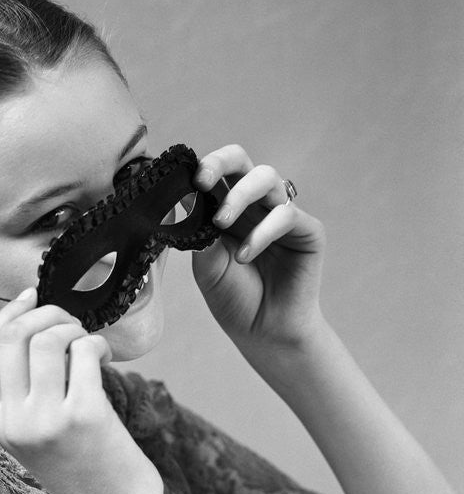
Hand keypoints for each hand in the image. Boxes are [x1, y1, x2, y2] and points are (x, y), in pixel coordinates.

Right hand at [0, 288, 162, 493]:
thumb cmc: (82, 468)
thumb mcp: (35, 435)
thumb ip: (25, 393)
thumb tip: (39, 327)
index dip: (5, 314)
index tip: (30, 296)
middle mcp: (13, 420)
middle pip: (12, 335)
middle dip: (46, 313)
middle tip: (72, 324)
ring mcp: (46, 419)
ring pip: (46, 339)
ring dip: (73, 328)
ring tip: (89, 344)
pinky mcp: (83, 416)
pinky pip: (83, 352)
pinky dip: (96, 344)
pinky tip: (106, 358)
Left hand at [191, 144, 325, 352]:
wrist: (263, 333)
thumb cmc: (234, 298)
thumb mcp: (207, 265)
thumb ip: (199, 232)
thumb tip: (185, 199)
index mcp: (226, 207)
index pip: (216, 173)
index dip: (202, 168)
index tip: (186, 179)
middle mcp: (254, 205)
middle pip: (241, 161)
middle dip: (220, 162)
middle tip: (202, 182)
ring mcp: (281, 214)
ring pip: (266, 178)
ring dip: (239, 196)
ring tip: (220, 223)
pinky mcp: (308, 231)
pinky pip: (286, 214)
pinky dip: (262, 232)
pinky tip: (245, 255)